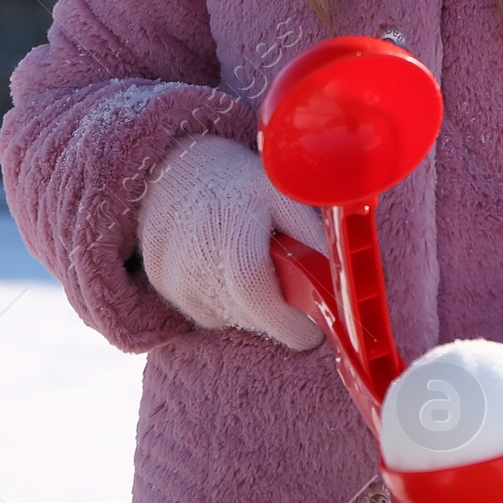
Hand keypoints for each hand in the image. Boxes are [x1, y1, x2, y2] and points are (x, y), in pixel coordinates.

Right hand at [137, 135, 325, 349]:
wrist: (177, 170)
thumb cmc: (241, 184)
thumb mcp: (284, 196)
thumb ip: (313, 237)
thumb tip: (344, 284)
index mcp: (230, 224)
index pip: (254, 288)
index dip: (287, 320)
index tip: (312, 333)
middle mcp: (193, 253)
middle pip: (247, 314)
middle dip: (276, 314)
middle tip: (285, 283)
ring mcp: (171, 272)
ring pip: (228, 317)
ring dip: (250, 306)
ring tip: (247, 261)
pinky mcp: (159, 284)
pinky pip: (206, 312)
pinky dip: (224, 300)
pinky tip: (222, 265)